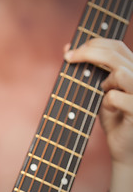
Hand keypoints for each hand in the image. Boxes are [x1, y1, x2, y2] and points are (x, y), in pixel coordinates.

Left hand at [64, 38, 132, 191]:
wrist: (124, 148)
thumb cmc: (113, 118)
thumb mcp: (96, 90)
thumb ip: (88, 70)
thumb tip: (67, 47)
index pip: (116, 46)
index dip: (94, 43)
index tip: (71, 51)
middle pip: (116, 53)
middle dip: (88, 53)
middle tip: (69, 58)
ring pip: (120, 72)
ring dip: (103, 83)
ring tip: (103, 94)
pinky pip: (116, 97)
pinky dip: (106, 103)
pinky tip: (111, 111)